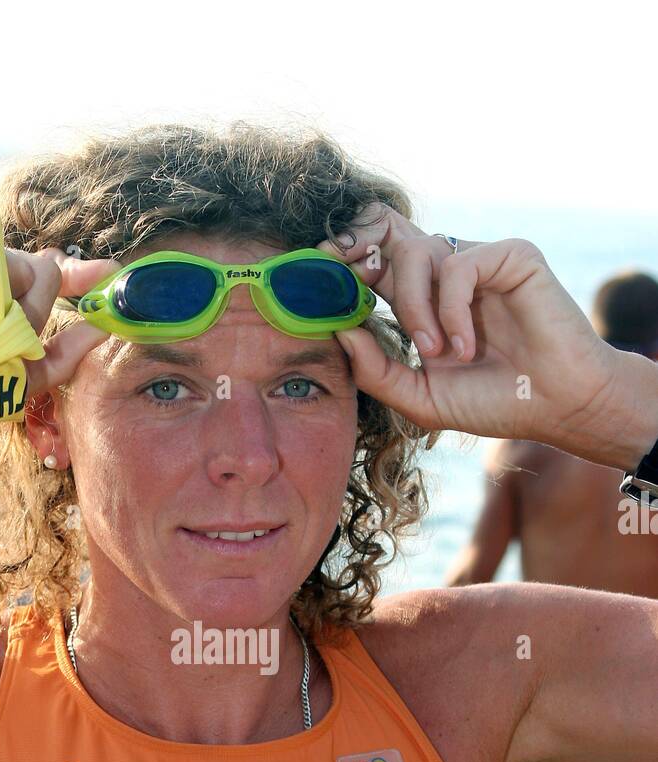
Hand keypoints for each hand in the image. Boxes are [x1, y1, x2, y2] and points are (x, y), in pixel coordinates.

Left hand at [317, 206, 624, 455]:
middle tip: (343, 281)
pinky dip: (452, 309)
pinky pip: (458, 266)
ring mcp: (481, 261)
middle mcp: (450, 274)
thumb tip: (337, 330)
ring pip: (419, 254)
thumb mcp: (421, 396)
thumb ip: (376, 369)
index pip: (377, 264)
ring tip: (436, 353)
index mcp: (426, 300)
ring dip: (415, 308)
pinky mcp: (511, 255)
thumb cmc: (494, 403)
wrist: (557, 406)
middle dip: (360, 260)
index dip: (345, 260)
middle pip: (390, 244)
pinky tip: (465, 345)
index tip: (314, 269)